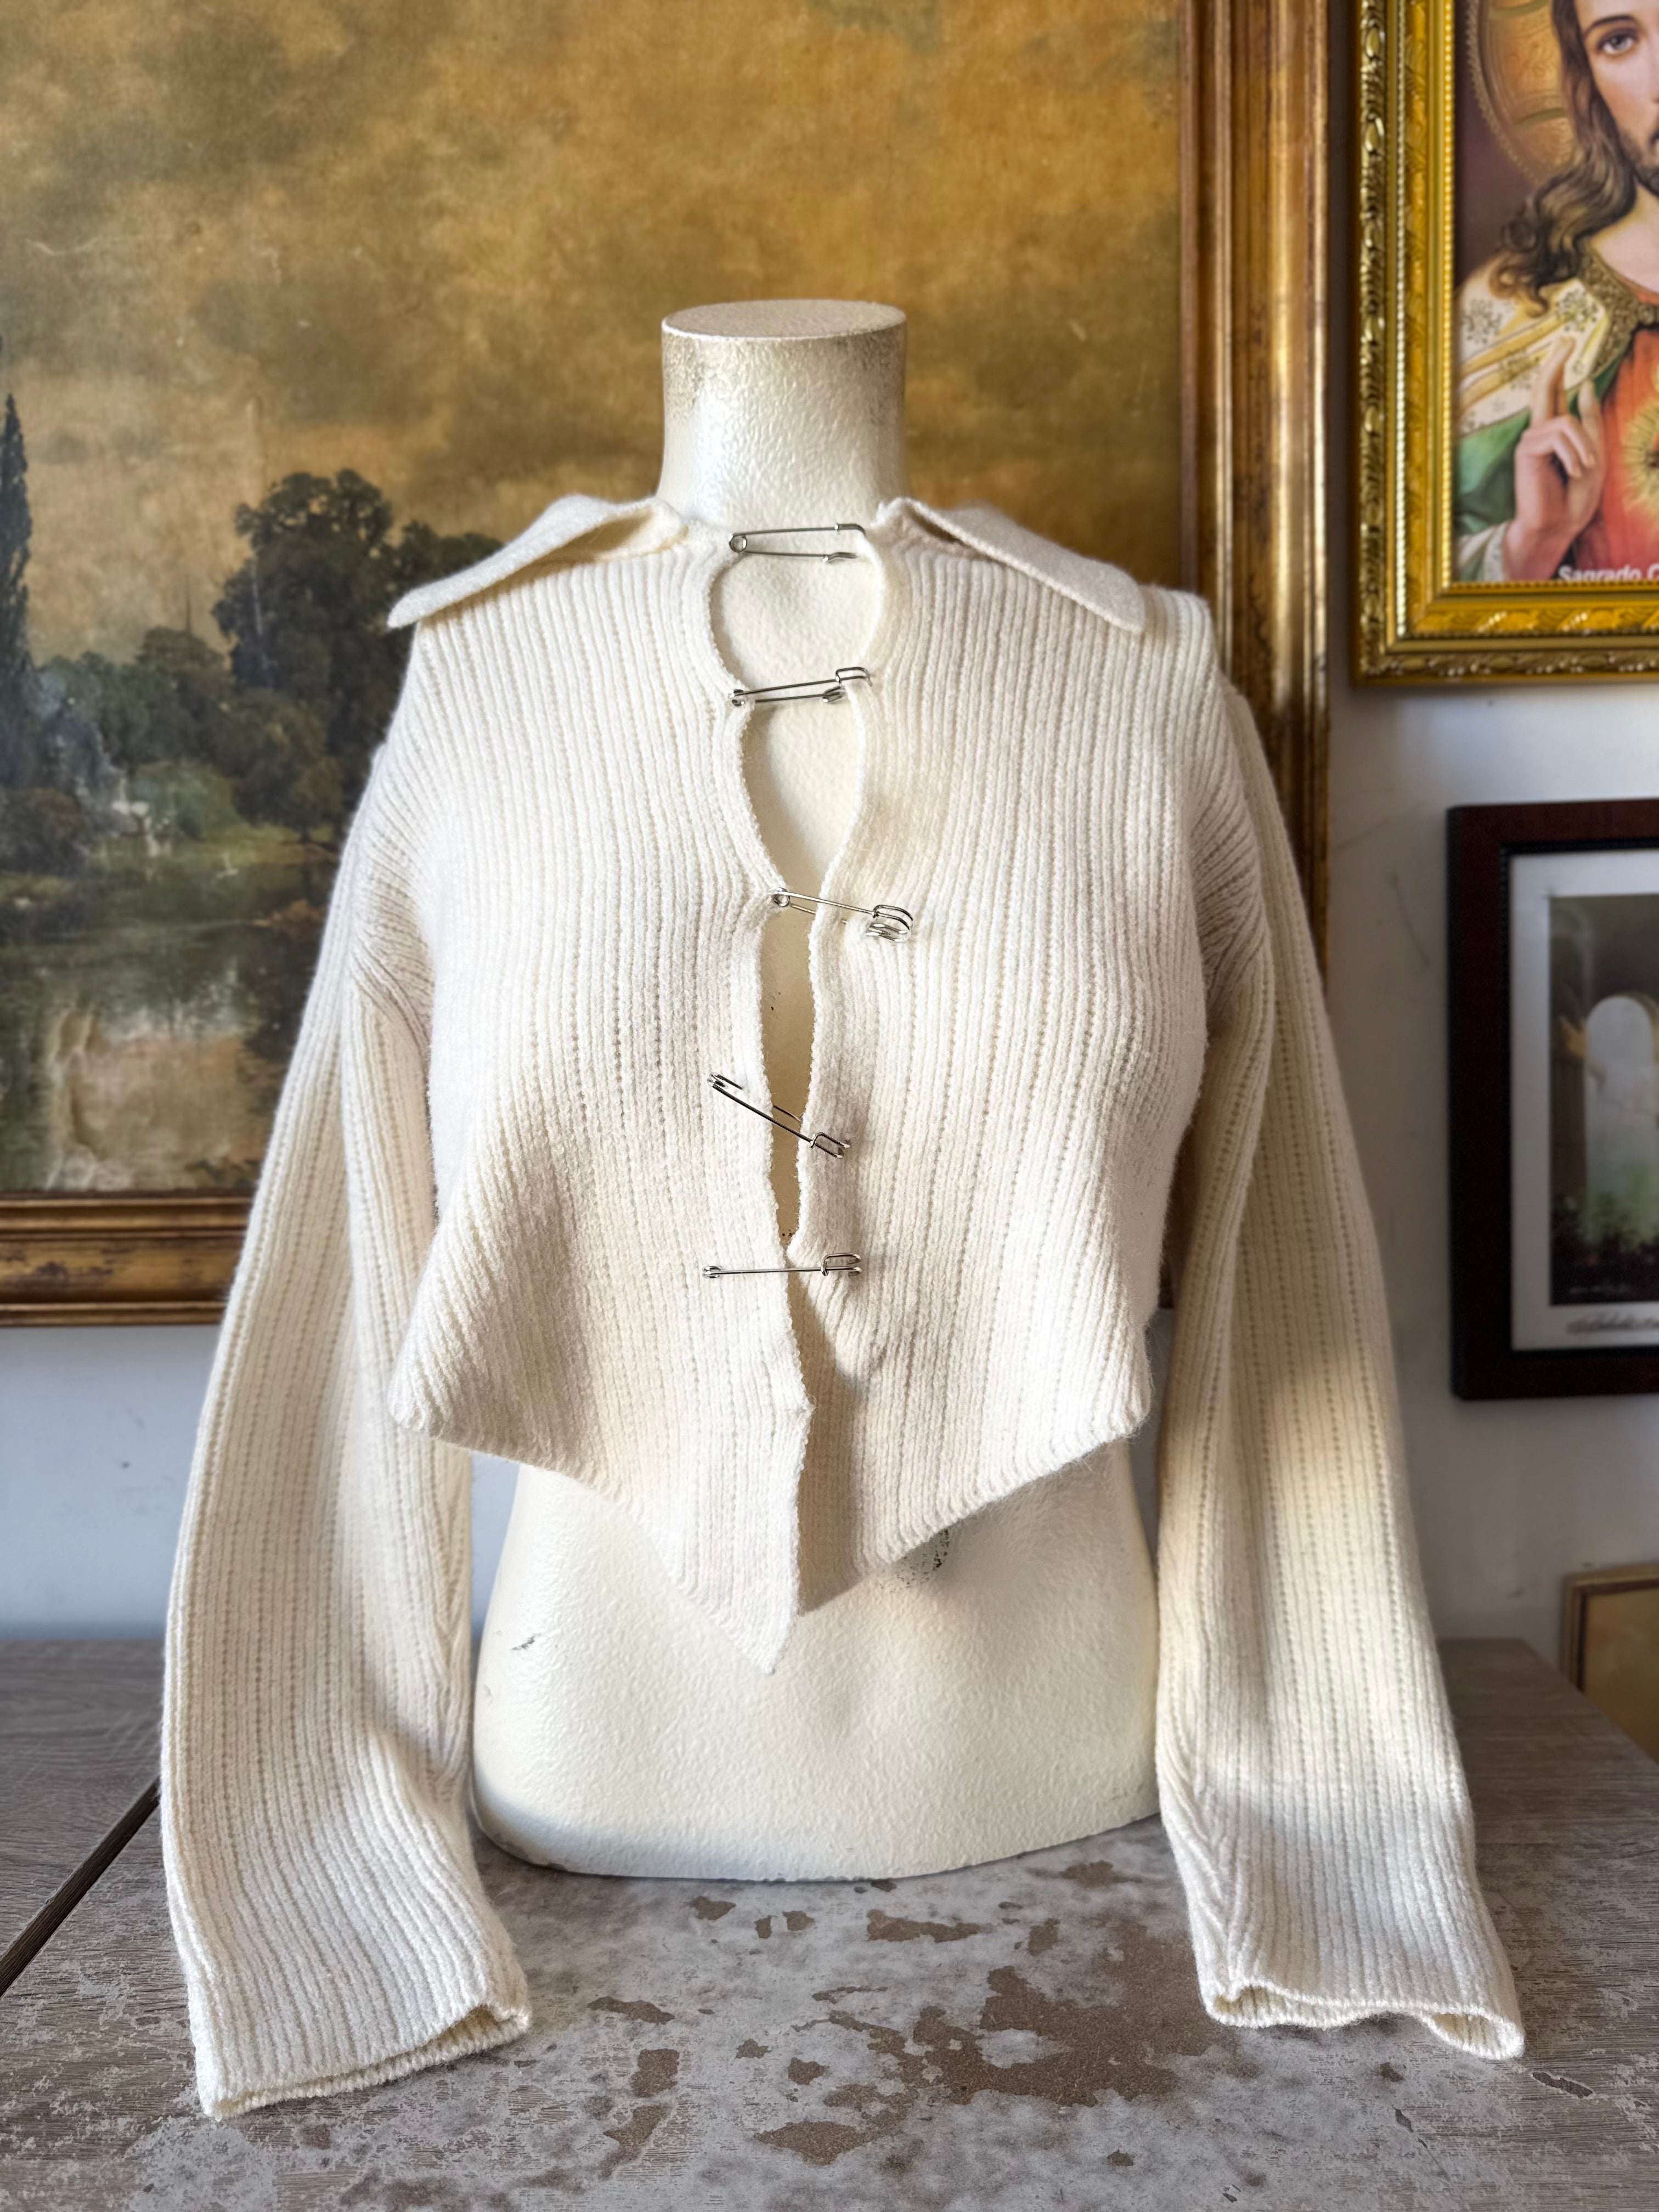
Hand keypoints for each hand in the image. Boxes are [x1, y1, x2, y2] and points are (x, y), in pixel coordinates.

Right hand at [1502, 336, 1605, 580]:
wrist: (1557, 527)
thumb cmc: (1574, 497)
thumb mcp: (1594, 453)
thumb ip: (1589, 420)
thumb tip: (1584, 385)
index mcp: (1555, 432)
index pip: (1554, 393)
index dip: (1559, 366)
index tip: (1566, 342)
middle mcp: (1539, 432)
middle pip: (1543, 388)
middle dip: (1555, 363)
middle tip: (1566, 339)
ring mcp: (1531, 440)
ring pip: (1567, 421)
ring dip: (1584, 447)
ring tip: (1582, 470)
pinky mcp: (1527, 450)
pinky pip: (1560, 435)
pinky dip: (1573, 454)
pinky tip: (1570, 473)